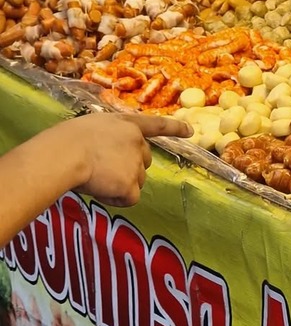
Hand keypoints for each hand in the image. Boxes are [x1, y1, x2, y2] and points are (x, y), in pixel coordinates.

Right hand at [49, 113, 192, 206]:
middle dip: (127, 168)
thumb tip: (108, 156)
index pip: (155, 125)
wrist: (64, 155)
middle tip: (101, 167)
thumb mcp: (90, 127)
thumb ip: (108, 138)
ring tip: (95, 177)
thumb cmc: (65, 141)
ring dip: (119, 184)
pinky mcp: (131, 185)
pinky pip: (129, 199)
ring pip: (136, 182)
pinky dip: (116, 199)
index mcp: (126, 125)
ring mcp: (136, 164)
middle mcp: (138, 143)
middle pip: (143, 162)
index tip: (190, 131)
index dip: (174, 128)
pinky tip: (100, 189)